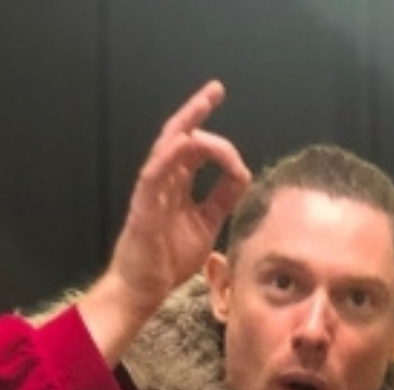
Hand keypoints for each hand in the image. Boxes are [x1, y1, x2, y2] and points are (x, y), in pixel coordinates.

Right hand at [80, 79, 250, 362]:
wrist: (145, 287)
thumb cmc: (169, 259)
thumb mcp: (207, 225)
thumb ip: (222, 201)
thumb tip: (243, 178)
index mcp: (177, 186)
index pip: (196, 150)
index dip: (214, 133)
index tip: (233, 125)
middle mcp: (162, 181)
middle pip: (180, 137)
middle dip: (197, 112)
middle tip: (216, 90)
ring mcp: (150, 191)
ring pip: (167, 148)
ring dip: (187, 126)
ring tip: (204, 106)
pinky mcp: (143, 206)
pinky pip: (153, 174)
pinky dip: (168, 156)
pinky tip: (184, 141)